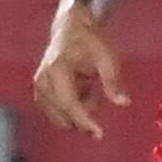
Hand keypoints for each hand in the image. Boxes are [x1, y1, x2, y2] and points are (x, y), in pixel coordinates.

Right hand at [33, 2, 127, 132]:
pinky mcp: (40, 92)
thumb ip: (113, 81)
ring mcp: (39, 87)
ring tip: (90, 88)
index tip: (99, 134)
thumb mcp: (106, 57)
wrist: (70, 28)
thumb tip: (123, 103)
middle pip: (62, 115)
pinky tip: (82, 89)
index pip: (69, 104)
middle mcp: (43, 81)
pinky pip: (57, 111)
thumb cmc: (88, 40)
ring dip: (78, 111)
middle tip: (98, 99)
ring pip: (59, 117)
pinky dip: (72, 107)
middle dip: (83, 118)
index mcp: (57, 70)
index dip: (84, 121)